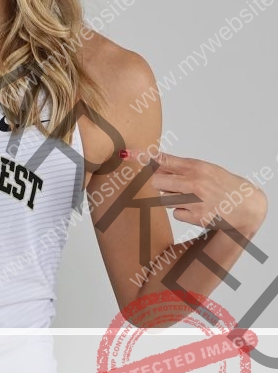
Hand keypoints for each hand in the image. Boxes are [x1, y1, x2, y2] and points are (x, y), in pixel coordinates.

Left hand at [124, 148, 268, 236]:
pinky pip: (176, 214)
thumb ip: (180, 167)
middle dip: (154, 183)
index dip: (142, 157)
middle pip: (157, 182)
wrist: (246, 206)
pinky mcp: (198, 218)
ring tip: (190, 196)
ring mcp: (196, 201)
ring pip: (164, 198)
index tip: (126, 155)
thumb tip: (153, 161)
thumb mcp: (204, 168)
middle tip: (161, 183)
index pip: (163, 160)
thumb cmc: (221, 184)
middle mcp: (195, 183)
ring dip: (170, 197)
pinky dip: (181, 212)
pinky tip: (197, 209)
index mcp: (196, 167)